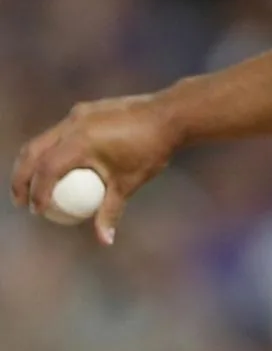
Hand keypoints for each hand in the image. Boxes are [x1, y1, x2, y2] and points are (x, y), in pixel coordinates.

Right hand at [10, 94, 180, 245]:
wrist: (171, 115)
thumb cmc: (151, 150)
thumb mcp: (129, 183)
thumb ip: (111, 211)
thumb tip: (104, 241)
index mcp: (80, 141)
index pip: (47, 170)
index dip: (37, 193)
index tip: (37, 212)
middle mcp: (73, 124)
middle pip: (33, 152)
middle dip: (21, 178)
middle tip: (21, 202)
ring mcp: (79, 114)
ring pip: (43, 139)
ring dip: (32, 163)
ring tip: (32, 187)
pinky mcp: (86, 109)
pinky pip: (60, 132)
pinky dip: (50, 150)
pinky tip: (56, 167)